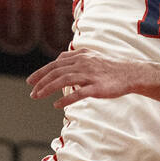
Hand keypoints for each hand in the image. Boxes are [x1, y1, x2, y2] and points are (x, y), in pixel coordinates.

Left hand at [27, 48, 141, 107]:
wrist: (130, 73)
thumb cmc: (109, 67)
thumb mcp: (91, 57)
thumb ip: (75, 58)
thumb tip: (59, 61)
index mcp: (80, 55)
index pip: (55, 63)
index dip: (41, 72)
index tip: (30, 81)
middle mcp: (83, 63)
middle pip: (57, 71)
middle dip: (41, 82)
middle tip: (31, 93)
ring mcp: (90, 75)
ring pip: (64, 80)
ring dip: (48, 89)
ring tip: (38, 97)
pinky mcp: (97, 87)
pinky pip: (78, 93)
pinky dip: (66, 99)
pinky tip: (56, 105)